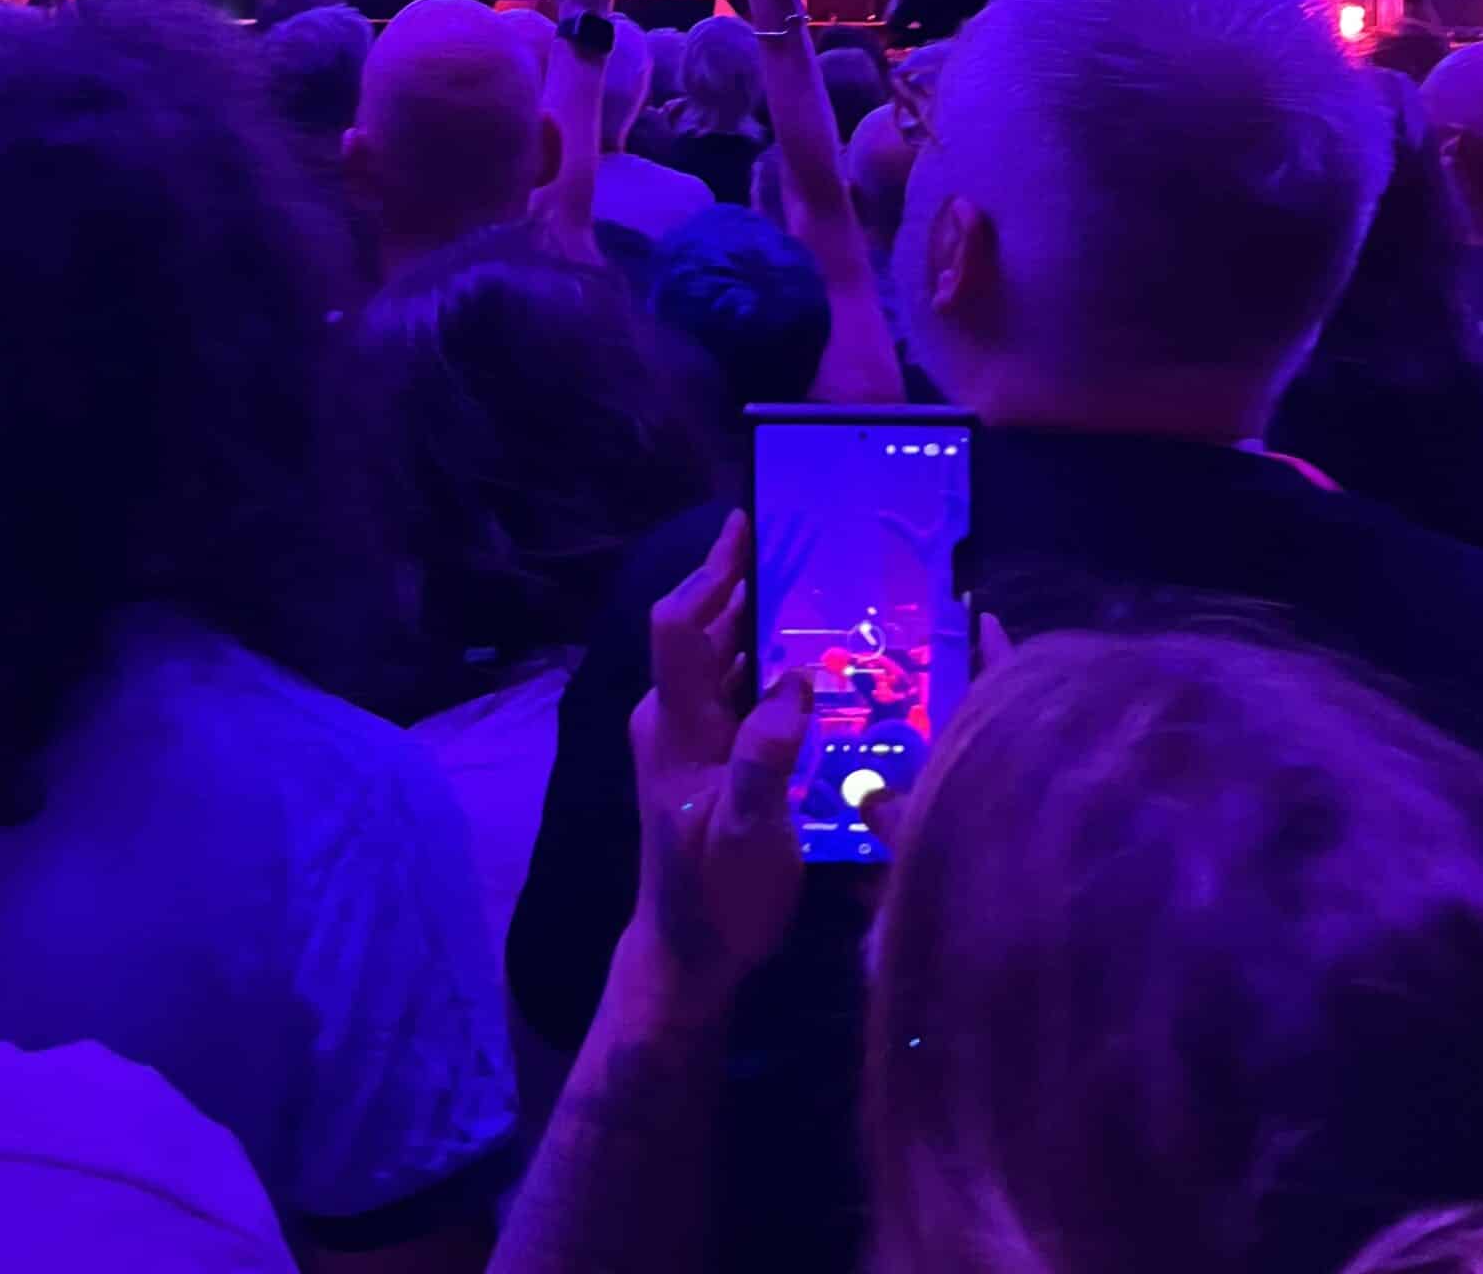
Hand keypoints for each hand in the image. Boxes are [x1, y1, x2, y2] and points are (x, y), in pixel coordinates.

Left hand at [626, 512, 809, 1014]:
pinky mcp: (700, 757)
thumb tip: (792, 680)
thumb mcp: (751, 836)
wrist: (687, 956)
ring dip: (755, 622)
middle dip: (740, 583)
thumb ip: (766, 759)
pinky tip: (802, 660)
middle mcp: (671, 718)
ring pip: (716, 658)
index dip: (709, 573)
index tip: (744, 525)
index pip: (678, 625)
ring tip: (811, 589)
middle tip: (799, 545)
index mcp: (676, 725)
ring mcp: (683, 737)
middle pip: (699, 630)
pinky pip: (727, 690)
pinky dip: (759, 663)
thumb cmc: (719, 899)